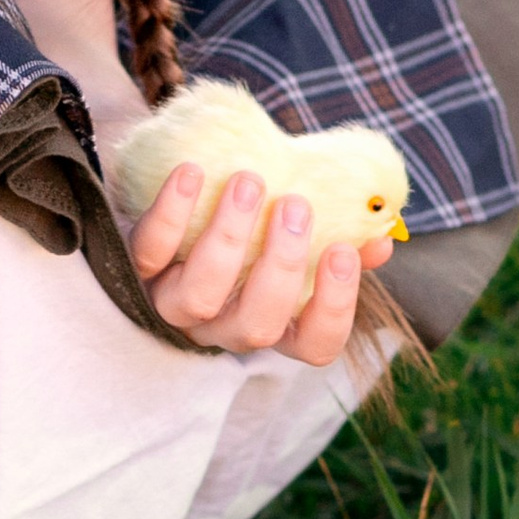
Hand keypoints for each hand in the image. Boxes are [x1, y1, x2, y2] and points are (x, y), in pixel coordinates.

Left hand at [127, 168, 390, 363]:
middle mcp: (223, 325)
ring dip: (227, 238)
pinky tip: (191, 173)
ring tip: (249, 182)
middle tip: (297, 206)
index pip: (314, 346)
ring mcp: (176, 303)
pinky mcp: (136, 268)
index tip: (344, 251)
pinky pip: (149, 251)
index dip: (333, 309)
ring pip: (199, 296)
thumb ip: (342, 233)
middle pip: (255, 325)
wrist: (183, 189)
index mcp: (274, 321)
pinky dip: (170, 212)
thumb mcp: (300, 224)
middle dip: (281, 266)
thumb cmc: (255, 216)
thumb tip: (382, 239)